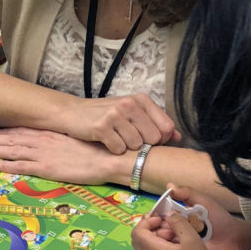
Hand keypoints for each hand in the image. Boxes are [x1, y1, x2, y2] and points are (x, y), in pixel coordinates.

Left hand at [0, 127, 116, 183]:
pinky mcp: (44, 167)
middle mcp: (43, 141)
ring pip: (11, 150)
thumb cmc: (99, 150)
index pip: (26, 131)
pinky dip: (2, 164)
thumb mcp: (79, 140)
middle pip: (14, 139)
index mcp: (52, 134)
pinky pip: (18, 166)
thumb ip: (66, 141)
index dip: (9, 131)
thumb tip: (62, 143)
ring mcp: (42, 154)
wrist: (107, 158)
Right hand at [62, 93, 180, 153]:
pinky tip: (105, 141)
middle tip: (128, 140)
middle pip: (153, 139)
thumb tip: (179, 137)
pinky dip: (113, 150)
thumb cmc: (105, 115)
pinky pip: (119, 149)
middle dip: (143, 145)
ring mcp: (115, 115)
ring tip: (116, 138)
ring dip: (127, 148)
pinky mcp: (101, 127)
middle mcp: (130, 104)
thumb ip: (155, 123)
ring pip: (136, 145)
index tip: (147, 139)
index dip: (160, 139)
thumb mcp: (131, 114)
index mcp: (141, 99)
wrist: (72, 113)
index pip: (167, 127)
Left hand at [132, 210, 222, 249]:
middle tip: (169, 232)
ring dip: (151, 244)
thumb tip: (169, 215)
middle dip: (151, 231)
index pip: (137, 231)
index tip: (161, 220)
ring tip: (171, 245)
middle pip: (137, 241)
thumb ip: (178, 223)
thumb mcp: (192, 239)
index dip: (147, 222)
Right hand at [162, 185, 250, 249]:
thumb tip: (168, 185)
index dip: (155, 214)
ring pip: (162, 240)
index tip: (153, 216)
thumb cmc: (219, 220)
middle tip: (165, 226)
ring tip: (170, 235)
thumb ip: (187, 193)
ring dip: (162, 237)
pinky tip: (171, 247)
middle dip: (158, 226)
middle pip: (159, 227)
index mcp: (180, 216)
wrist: (234, 242)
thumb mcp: (204, 202)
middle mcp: (177, 229)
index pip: (161, 214)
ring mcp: (179, 244)